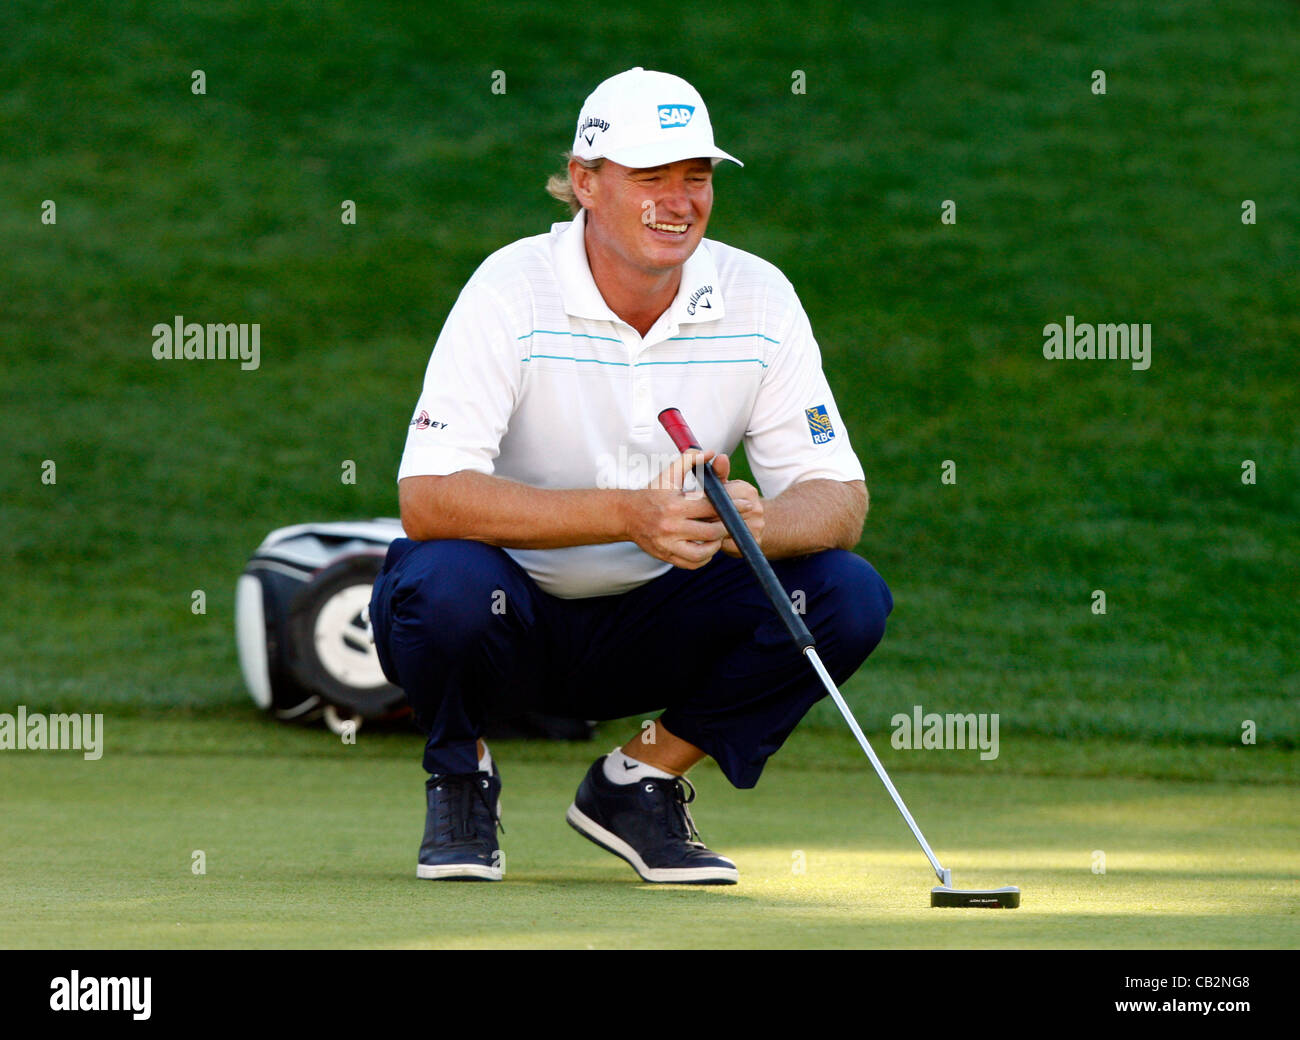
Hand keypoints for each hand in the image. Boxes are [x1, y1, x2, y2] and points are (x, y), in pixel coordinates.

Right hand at [622, 450, 756, 568]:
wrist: (626, 514)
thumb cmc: (652, 492)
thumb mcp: (668, 474)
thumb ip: (689, 459)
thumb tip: (711, 453)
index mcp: (675, 505)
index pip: (711, 507)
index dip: (732, 506)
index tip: (747, 505)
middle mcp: (671, 526)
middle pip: (711, 532)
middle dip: (727, 527)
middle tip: (733, 523)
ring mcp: (668, 544)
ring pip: (703, 553)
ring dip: (716, 545)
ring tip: (718, 535)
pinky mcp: (666, 556)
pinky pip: (692, 563)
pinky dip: (704, 558)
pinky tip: (706, 547)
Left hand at [703, 453, 763, 557]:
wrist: (754, 525)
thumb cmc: (732, 503)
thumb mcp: (724, 487)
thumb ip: (718, 473)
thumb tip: (720, 457)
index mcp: (747, 490)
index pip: (720, 496)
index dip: (705, 502)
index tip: (693, 505)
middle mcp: (756, 508)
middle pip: (721, 514)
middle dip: (705, 517)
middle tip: (692, 519)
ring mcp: (757, 526)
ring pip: (724, 531)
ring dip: (709, 532)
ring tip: (699, 530)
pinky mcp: (755, 542)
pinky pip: (729, 545)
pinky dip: (718, 544)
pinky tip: (711, 541)